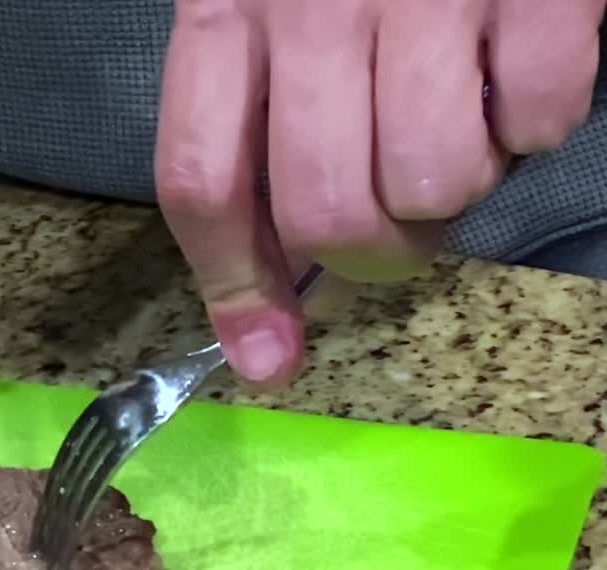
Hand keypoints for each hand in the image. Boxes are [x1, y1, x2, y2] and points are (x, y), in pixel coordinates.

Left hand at [154, 0, 603, 387]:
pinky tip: (519, 65)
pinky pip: (543, 120)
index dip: (231, 288)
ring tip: (461, 121)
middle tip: (401, 227)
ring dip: (456, 188)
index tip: (266, 360)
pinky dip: (540, 120)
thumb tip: (266, 308)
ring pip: (432, 185)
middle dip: (374, 255)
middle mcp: (311, 6)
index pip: (201, 181)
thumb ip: (252, 129)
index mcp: (225, 9)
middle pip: (325, 210)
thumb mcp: (264, 0)